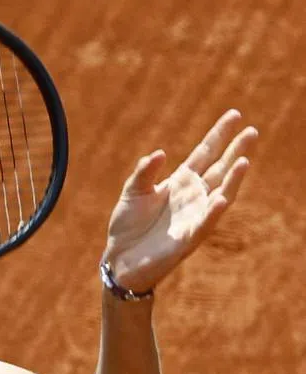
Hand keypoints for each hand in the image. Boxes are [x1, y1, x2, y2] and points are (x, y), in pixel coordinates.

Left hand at [102, 110, 257, 291]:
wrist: (120, 258)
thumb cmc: (128, 225)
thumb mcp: (132, 192)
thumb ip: (145, 172)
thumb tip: (160, 153)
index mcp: (180, 181)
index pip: (204, 153)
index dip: (219, 135)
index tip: (234, 115)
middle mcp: (193, 196)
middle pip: (219, 169)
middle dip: (235, 151)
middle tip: (252, 131)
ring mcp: (194, 216)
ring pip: (219, 193)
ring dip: (232, 179)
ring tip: (243, 160)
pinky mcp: (189, 237)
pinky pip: (206, 223)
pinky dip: (214, 211)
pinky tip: (222, 198)